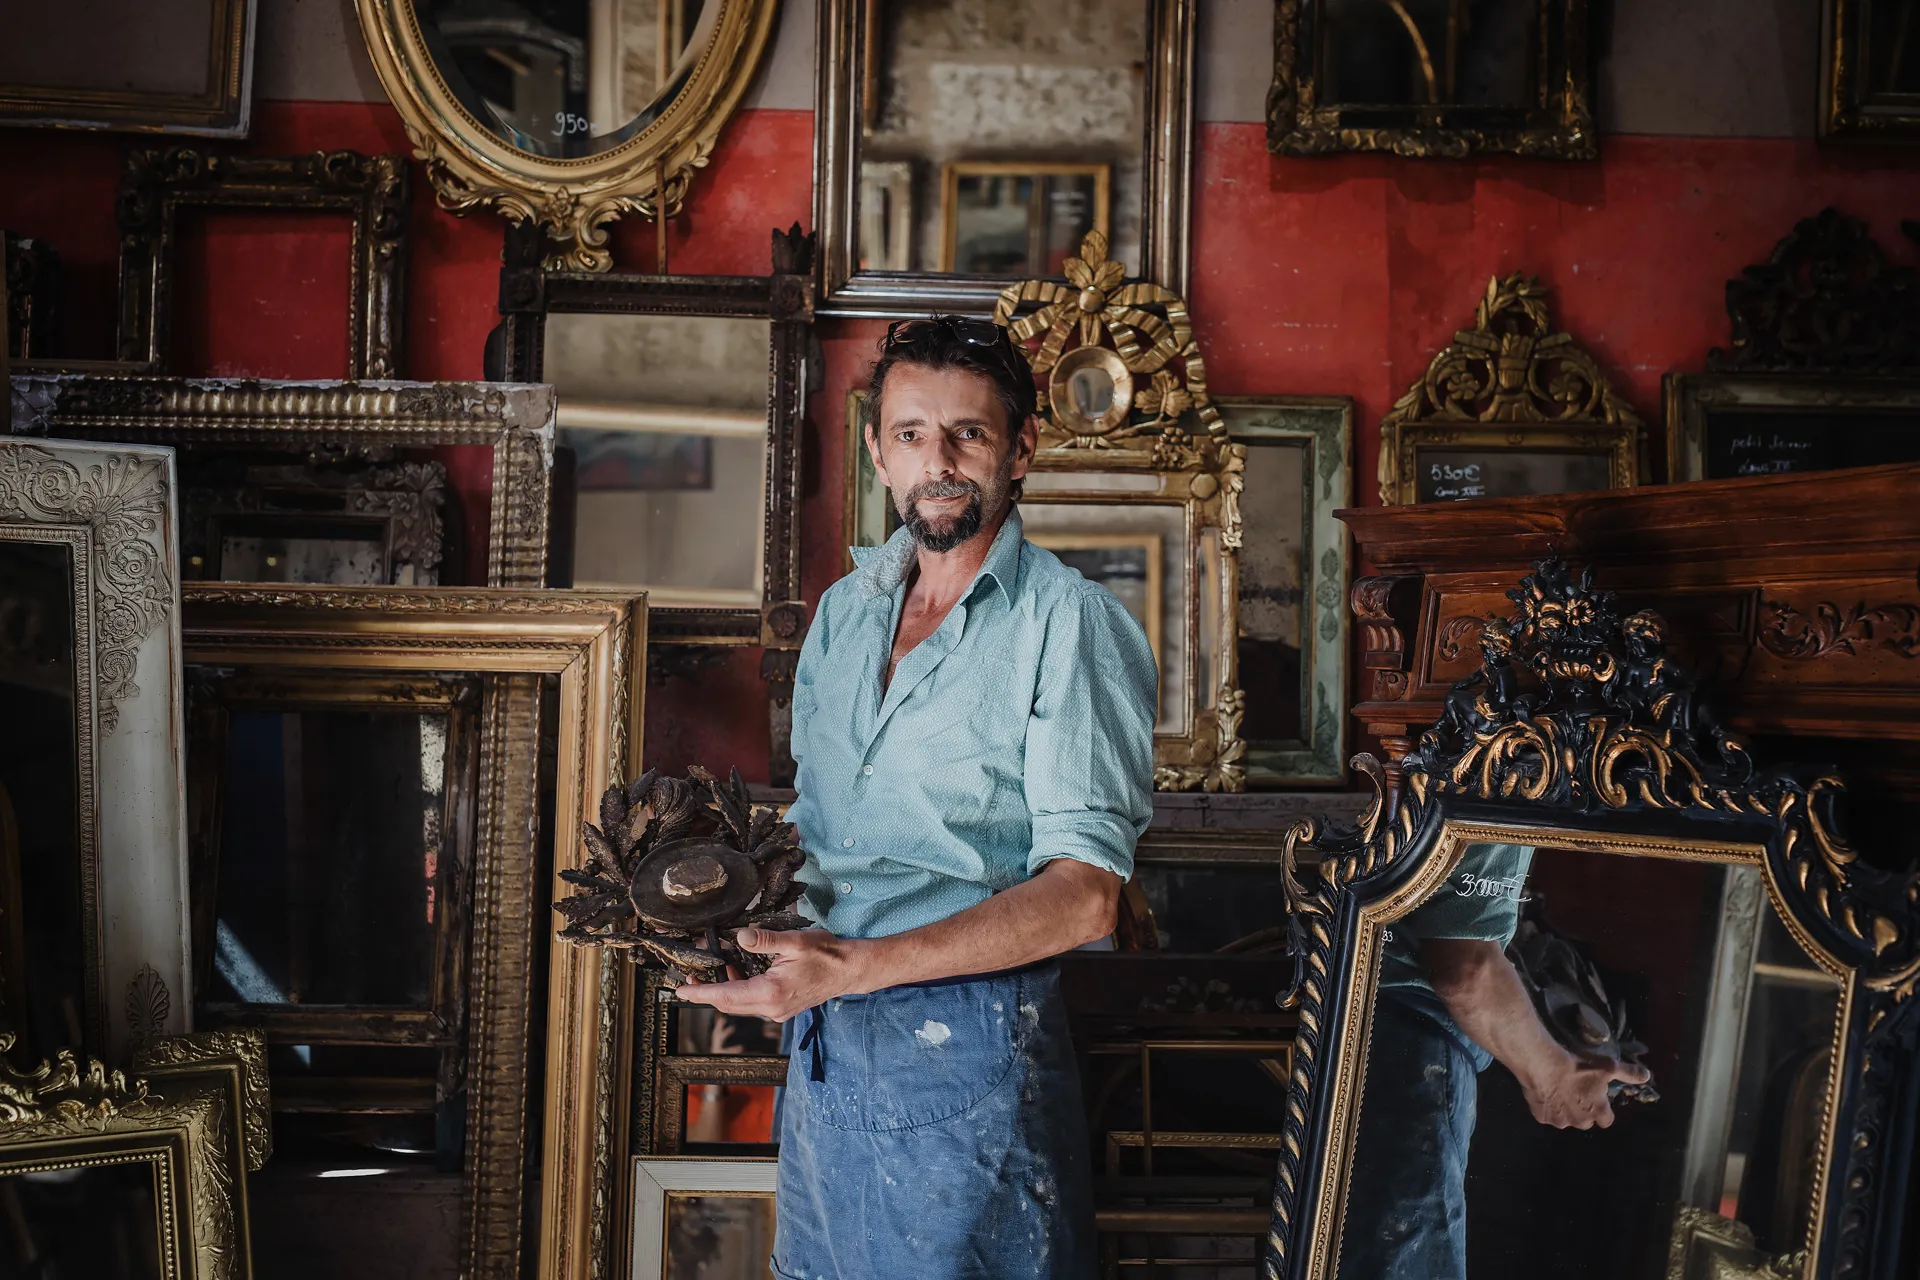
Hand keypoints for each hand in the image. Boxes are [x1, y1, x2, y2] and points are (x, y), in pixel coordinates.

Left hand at [675, 928, 869, 1022]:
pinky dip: (739, 989)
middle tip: (690, 975)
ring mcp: (777, 1011)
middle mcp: (771, 1008)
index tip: (680, 991)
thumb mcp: (794, 941)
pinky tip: (736, 971)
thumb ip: (764, 940)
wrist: (849, 971)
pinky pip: (752, 1003)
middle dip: (707, 991)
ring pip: (739, 1004)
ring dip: (724, 989)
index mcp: (770, 992)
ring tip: (713, 967)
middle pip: (728, 1004)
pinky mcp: (782, 1008)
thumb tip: (739, 936)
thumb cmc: (826, 954)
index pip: (725, 996)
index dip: (700, 993)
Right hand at [1520, 1050, 1651, 1129]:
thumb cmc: (1578, 1067)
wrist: (1545, 1066)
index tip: (1597, 1098)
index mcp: (1598, 1112)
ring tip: (1559, 1091)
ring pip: (1566, 1119)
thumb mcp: (1608, 1066)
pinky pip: (1547, 1116)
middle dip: (1583, 1111)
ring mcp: (1560, 1122)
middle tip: (1577, 1092)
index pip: (1606, 1120)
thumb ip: (1628, 1072)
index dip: (1603, 1109)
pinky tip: (1546, 1093)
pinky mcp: (1543, 1118)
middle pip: (1586, 1121)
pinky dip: (1548, 1108)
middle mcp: (1581, 1122)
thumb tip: (1647, 1075)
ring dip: (1565, 1110)